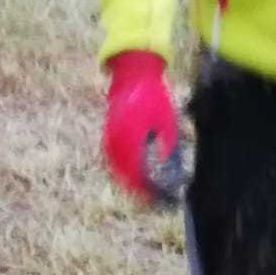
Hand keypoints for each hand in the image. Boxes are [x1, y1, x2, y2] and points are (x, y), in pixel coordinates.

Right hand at [101, 50, 178, 202]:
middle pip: (123, 173)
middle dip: (136, 189)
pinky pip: (110, 155)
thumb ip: (167, 146)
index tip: (157, 198)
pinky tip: (127, 172)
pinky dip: (118, 167)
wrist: (133, 73)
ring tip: (138, 191)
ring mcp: (110, 133)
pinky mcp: (108, 129)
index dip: (147, 189)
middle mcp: (117, 138)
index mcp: (133, 137)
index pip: (138, 172)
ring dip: (125, 180)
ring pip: (114, 166)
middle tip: (149, 200)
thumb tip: (167, 168)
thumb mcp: (167, 121)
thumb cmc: (154, 96)